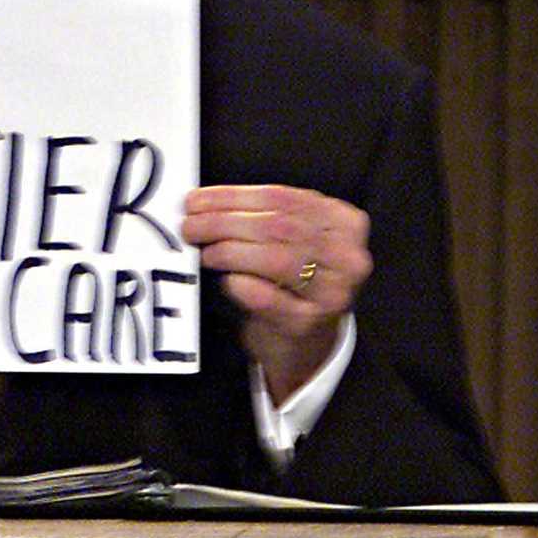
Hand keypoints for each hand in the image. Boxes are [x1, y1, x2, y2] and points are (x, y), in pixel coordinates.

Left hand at [182, 184, 371, 403]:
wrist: (305, 340)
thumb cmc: (293, 283)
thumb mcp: (291, 240)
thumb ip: (260, 215)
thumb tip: (204, 202)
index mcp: (344, 223)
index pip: (284, 198)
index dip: (234, 197)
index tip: (199, 200)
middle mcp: (346, 257)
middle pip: (279, 227)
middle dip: (225, 222)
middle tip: (191, 225)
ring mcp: (331, 293)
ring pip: (276, 259)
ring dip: (230, 251)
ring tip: (206, 251)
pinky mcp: (307, 324)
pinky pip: (269, 298)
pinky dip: (242, 285)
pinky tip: (227, 279)